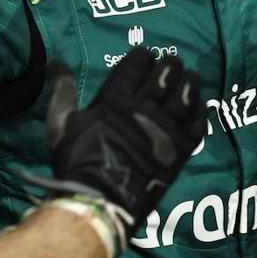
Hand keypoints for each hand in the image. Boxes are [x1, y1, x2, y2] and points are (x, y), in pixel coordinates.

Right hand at [44, 48, 204, 233]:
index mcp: (116, 98)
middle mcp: (145, 108)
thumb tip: (56, 61)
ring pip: (186, 95)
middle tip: (171, 63)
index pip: (136, 65)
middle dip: (170, 65)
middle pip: (166, 75)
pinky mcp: (180, 150)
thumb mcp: (61, 124)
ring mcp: (166, 129)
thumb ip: (62, 91)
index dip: (143, 57)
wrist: (101, 201)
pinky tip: (199, 104)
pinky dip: (201, 110)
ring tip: (189, 77)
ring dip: (189, 82)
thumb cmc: (78, 162)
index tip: (146, 56)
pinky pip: (198, 123)